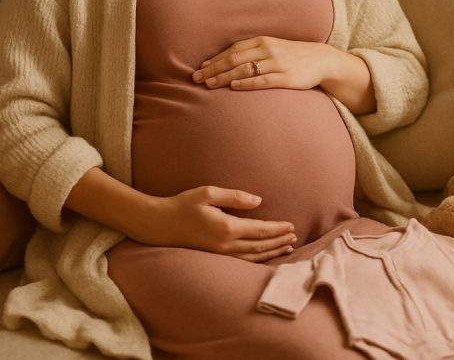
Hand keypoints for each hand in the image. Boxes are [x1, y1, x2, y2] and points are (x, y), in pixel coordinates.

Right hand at [133, 186, 297, 262]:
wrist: (159, 224)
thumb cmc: (183, 205)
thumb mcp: (208, 193)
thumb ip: (234, 196)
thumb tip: (258, 201)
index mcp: (226, 227)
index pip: (260, 230)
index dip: (277, 229)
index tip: (291, 226)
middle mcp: (225, 244)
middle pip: (260, 245)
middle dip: (279, 241)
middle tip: (294, 236)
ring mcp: (220, 253)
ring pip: (253, 256)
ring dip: (272, 252)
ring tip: (287, 247)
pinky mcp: (215, 256)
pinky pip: (242, 261)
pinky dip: (258, 259)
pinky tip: (265, 255)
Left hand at [192, 36, 334, 90]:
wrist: (321, 60)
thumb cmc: (292, 55)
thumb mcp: (272, 47)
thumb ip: (253, 51)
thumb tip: (227, 60)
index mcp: (262, 41)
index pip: (233, 50)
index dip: (215, 59)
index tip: (200, 68)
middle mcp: (267, 50)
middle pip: (234, 59)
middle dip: (214, 69)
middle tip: (197, 78)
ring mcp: (277, 64)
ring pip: (245, 70)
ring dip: (225, 77)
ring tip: (209, 84)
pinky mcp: (286, 77)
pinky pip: (263, 80)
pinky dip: (247, 83)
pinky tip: (234, 86)